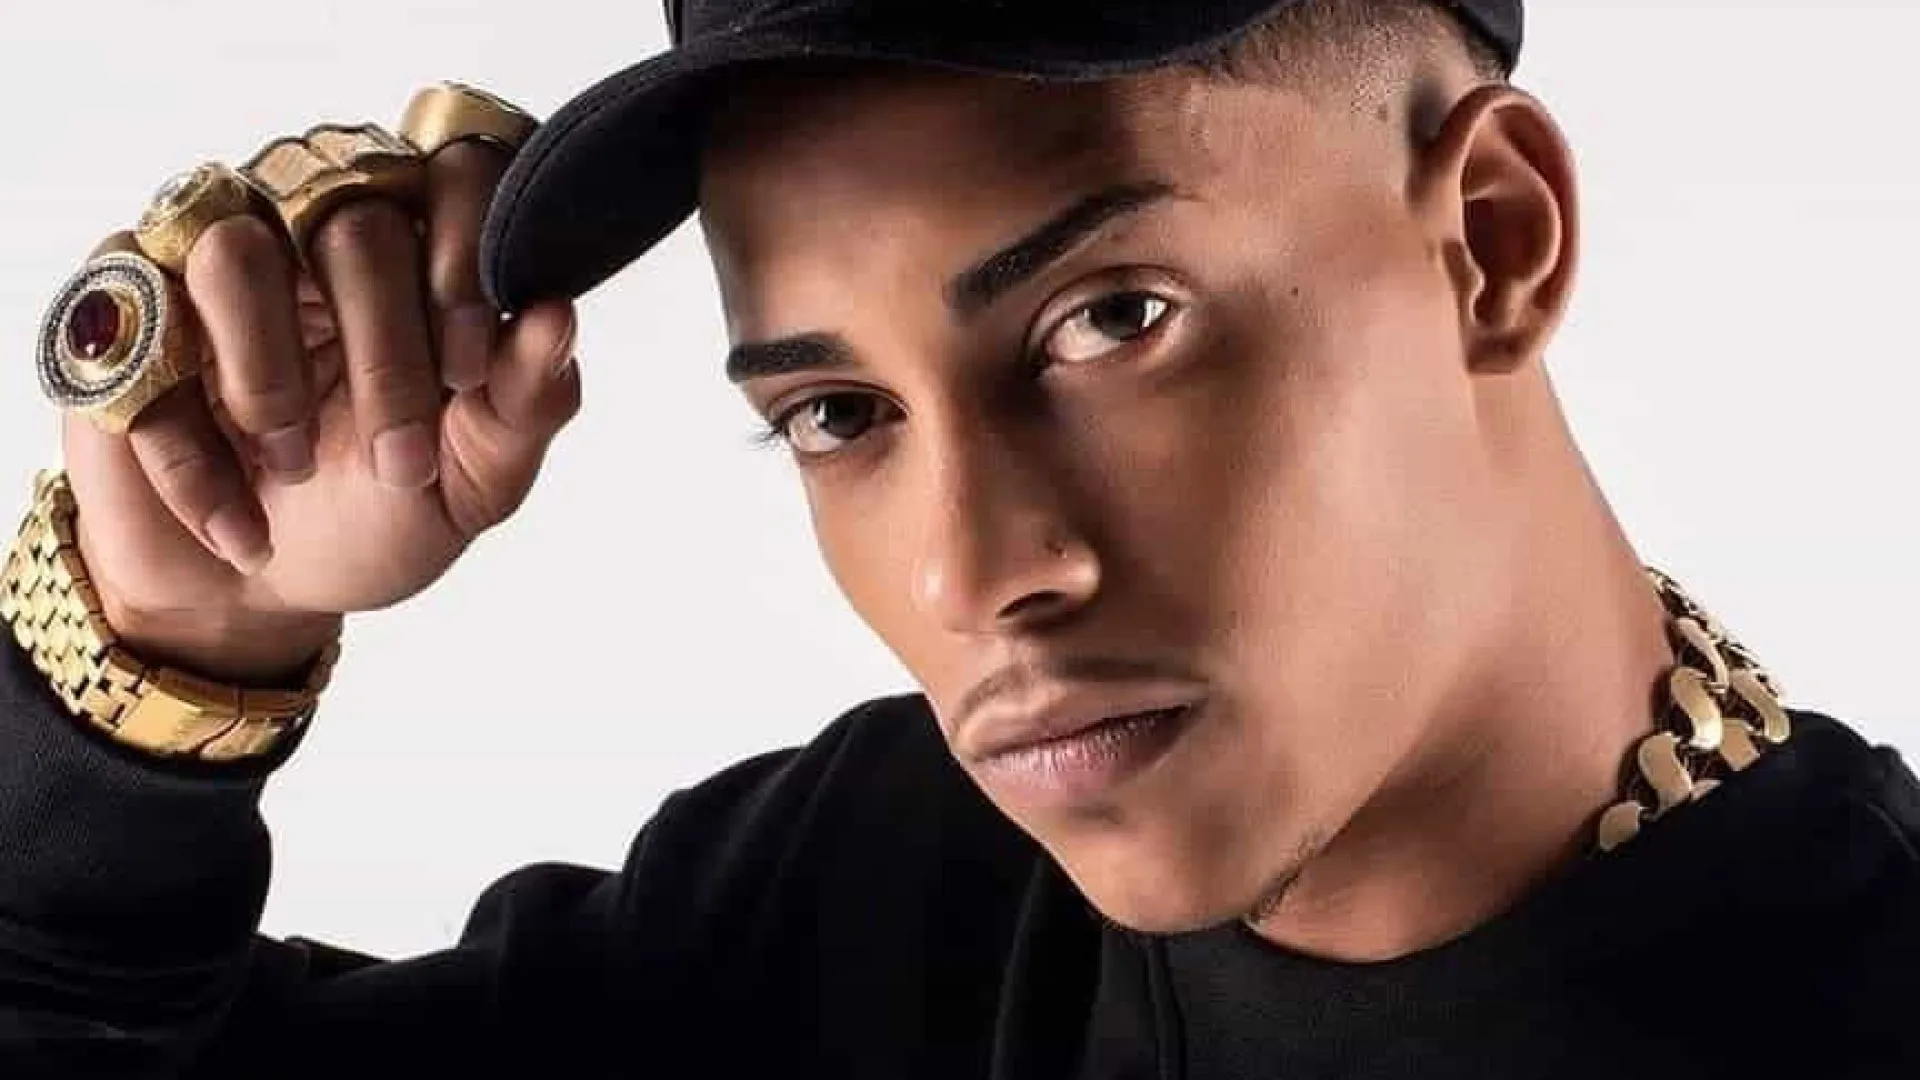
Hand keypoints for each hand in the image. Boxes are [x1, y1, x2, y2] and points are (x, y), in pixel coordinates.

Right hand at [59, 142, 581, 683]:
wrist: (262, 594)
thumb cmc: (379, 513)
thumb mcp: (473, 481)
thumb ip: (525, 402)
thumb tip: (558, 315)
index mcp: (426, 246)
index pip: (460, 169)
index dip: (469, 257)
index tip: (467, 371)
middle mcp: (320, 219)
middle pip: (357, 216)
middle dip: (385, 357)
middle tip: (396, 462)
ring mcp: (214, 248)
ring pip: (239, 249)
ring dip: (273, 381)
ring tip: (291, 471)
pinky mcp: (120, 300)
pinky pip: (145, 328)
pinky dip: (195, 450)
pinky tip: (238, 523)